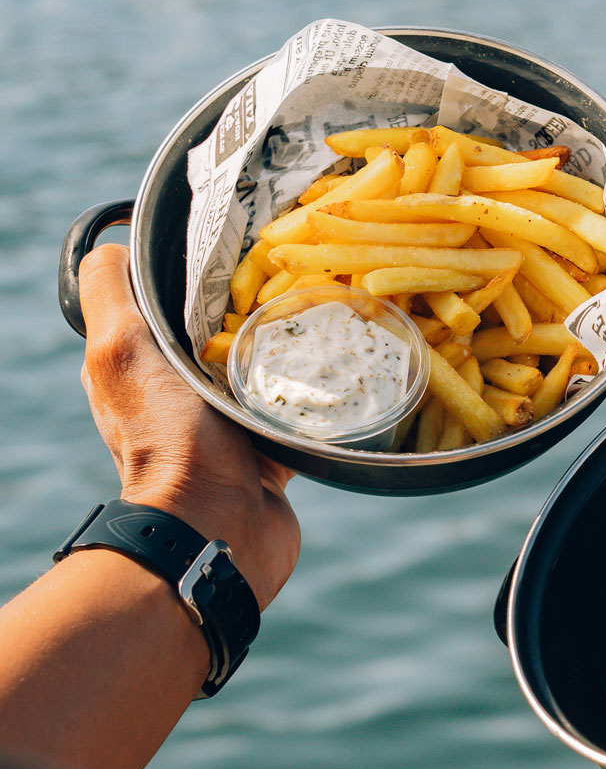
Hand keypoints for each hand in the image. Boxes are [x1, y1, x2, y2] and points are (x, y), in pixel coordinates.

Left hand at [78, 243, 300, 608]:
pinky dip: (310, 387)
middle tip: (286, 275)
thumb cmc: (167, 438)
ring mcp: (223, 421)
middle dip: (246, 299)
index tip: (230, 247)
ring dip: (284, 342)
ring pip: (259, 362)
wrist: (218, 528)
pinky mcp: (267, 448)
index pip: (159, 296)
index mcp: (135, 362)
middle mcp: (175, 389)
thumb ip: (109, 291)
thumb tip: (115, 240)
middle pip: (214, 325)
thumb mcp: (120, 348)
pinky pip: (293, 405)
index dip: (188, 268)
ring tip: (316, 313)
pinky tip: (333, 364)